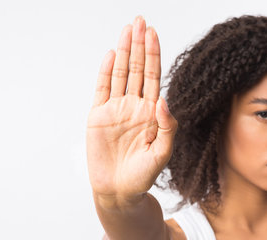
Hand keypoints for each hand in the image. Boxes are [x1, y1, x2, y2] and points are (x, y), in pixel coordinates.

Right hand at [86, 16, 176, 203]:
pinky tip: (112, 55)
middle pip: (138, 69)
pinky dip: (106, 72)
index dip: (154, 55)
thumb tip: (164, 101)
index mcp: (152, 113)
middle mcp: (135, 107)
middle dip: (139, 45)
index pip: (154, 78)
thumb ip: (167, 128)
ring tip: (127, 29)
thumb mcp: (162, 153)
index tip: (154, 34)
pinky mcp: (98, 116)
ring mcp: (116, 110)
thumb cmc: (144, 176)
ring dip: (124, 52)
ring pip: (121, 74)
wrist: (119, 191)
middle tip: (140, 21)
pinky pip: (102, 89)